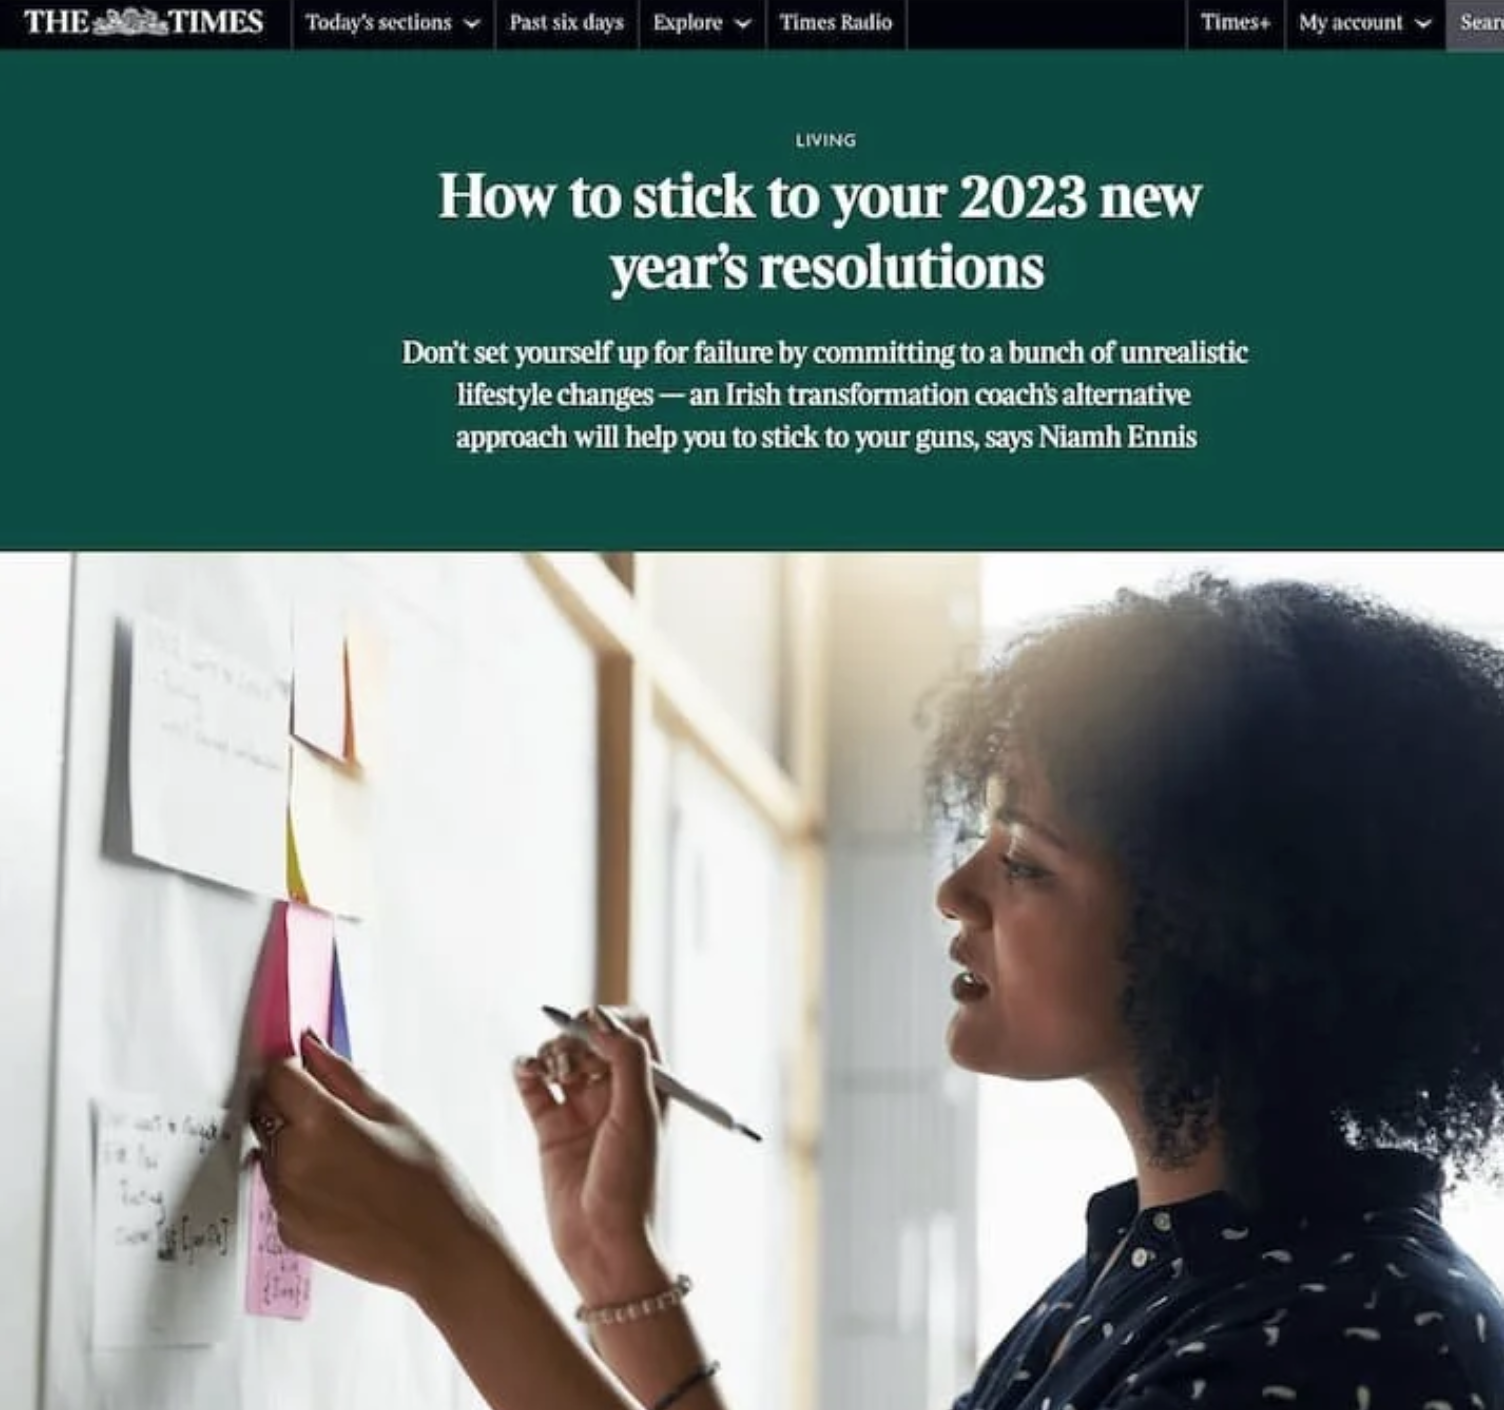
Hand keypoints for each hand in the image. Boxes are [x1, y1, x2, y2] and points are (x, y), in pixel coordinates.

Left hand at [253, 1031, 487, 1301]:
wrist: (438, 1248)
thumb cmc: (426, 1178)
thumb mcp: (391, 1114)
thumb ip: (342, 1076)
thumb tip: (310, 1044)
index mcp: (320, 1124)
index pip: (277, 1076)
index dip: (294, 1069)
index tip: (310, 1075)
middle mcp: (291, 1161)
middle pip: (265, 1112)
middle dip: (289, 1104)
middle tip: (333, 1117)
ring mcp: (284, 1200)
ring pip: (268, 1152)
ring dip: (291, 1144)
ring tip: (342, 1157)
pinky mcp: (286, 1231)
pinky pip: (278, 1190)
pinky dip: (297, 1182)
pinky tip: (338, 1188)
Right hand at [514, 1008, 667, 1299]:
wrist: (602, 1245)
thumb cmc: (631, 1184)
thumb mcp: (637, 1114)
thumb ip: (624, 1059)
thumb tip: (599, 1016)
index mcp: (646, 1085)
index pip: (630, 1028)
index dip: (609, 1019)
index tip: (589, 1026)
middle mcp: (615, 1092)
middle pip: (591, 1038)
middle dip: (575, 1037)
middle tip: (567, 1058)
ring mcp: (581, 1110)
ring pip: (560, 1058)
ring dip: (550, 1053)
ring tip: (549, 1072)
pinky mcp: (550, 1129)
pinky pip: (533, 1086)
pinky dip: (526, 1070)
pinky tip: (525, 1071)